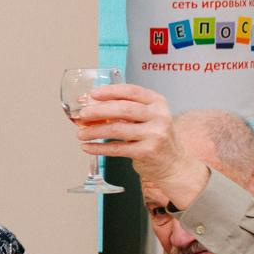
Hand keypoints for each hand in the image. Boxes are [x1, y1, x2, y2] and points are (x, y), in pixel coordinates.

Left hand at [72, 83, 207, 206]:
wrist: (172, 163)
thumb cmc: (154, 136)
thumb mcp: (147, 116)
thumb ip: (124, 107)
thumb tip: (89, 102)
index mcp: (157, 102)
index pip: (132, 91)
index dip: (110, 91)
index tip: (92, 94)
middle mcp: (159, 116)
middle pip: (123, 109)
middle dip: (98, 111)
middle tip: (82, 114)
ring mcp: (154, 135)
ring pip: (117, 129)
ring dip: (94, 131)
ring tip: (81, 134)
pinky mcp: (147, 152)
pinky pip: (117, 149)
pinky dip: (99, 148)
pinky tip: (88, 147)